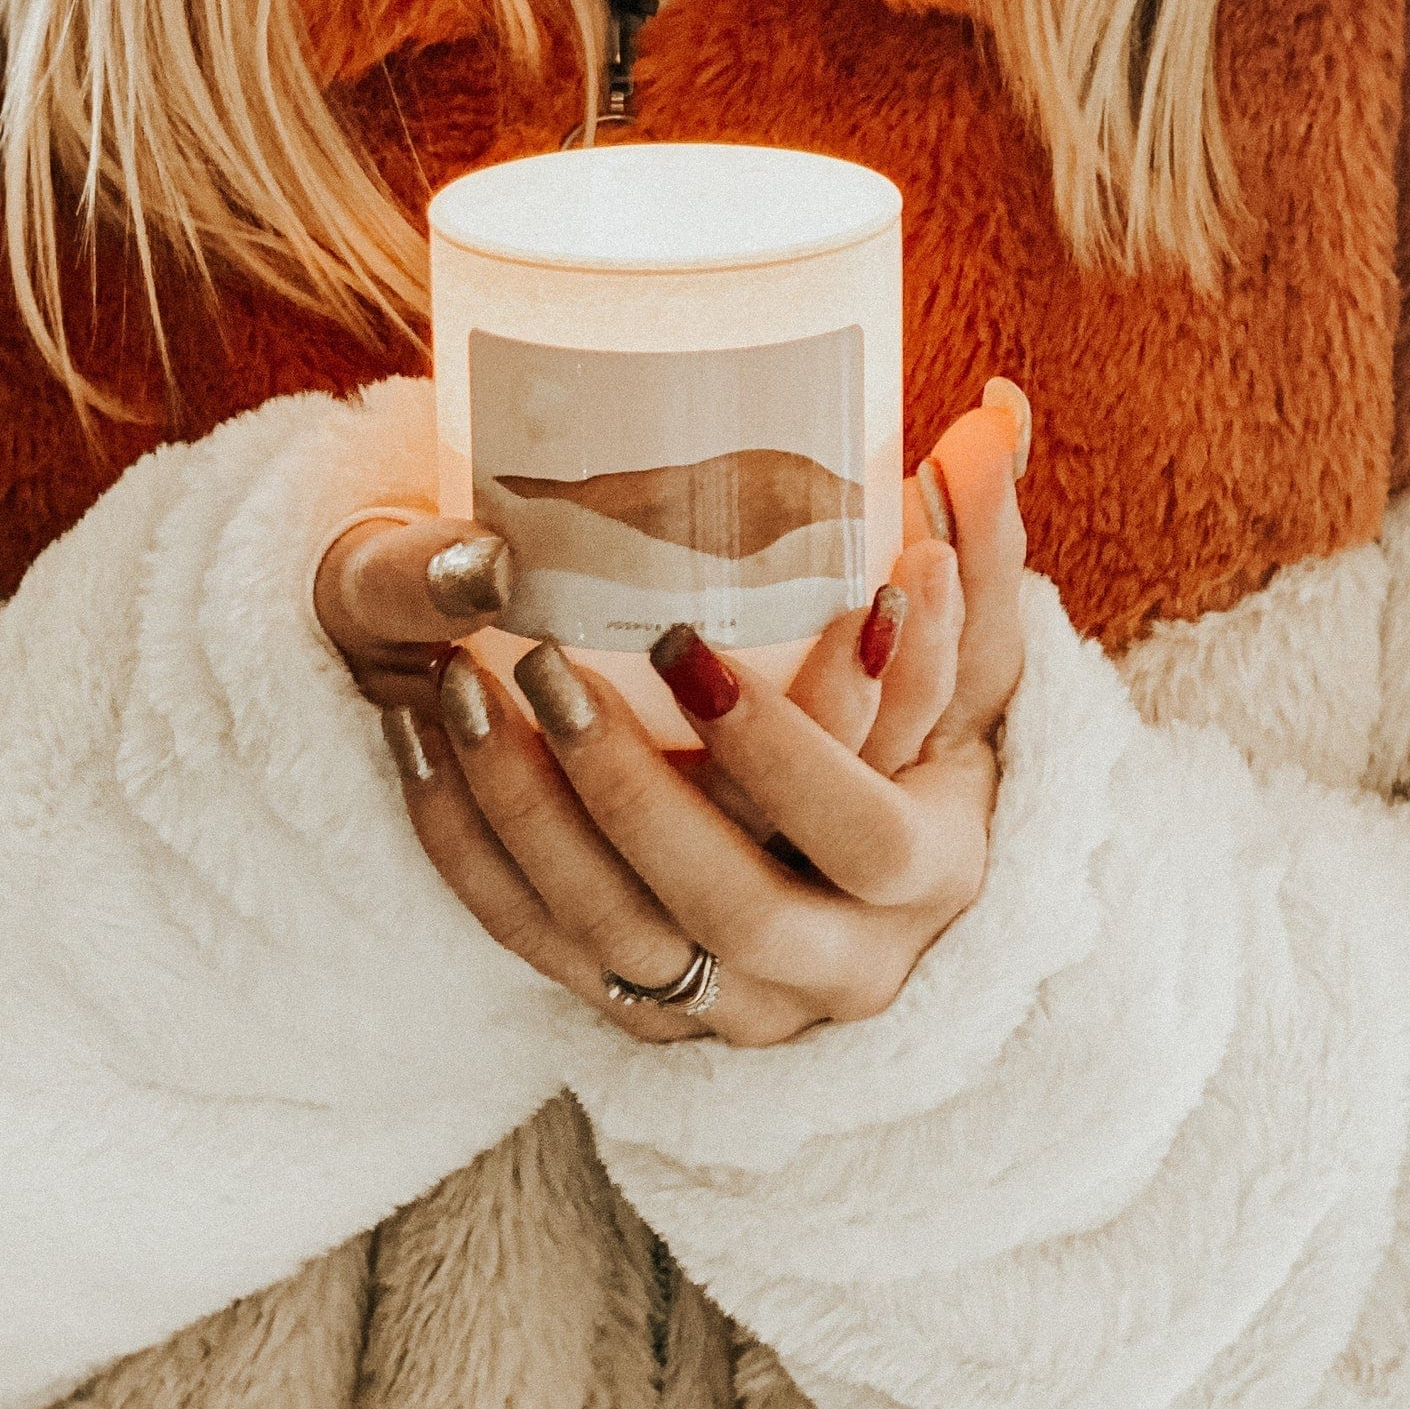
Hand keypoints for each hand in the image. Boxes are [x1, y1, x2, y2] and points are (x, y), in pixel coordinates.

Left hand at [315, 383, 1031, 1045]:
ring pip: (608, 933)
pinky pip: (534, 942)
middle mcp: (836, 963)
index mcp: (927, 871)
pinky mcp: (642, 1003)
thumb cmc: (919, 731)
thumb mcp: (967, 651)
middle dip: (627, 786)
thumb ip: (984, 538)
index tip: (689, 642)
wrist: (865, 879)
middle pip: (723, 901)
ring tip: (454, 685)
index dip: (785, 747)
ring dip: (522, 814)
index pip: (861, 829)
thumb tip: (996, 405)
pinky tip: (413, 740)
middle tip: (543, 663)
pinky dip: (465, 848)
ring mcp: (734, 1002)